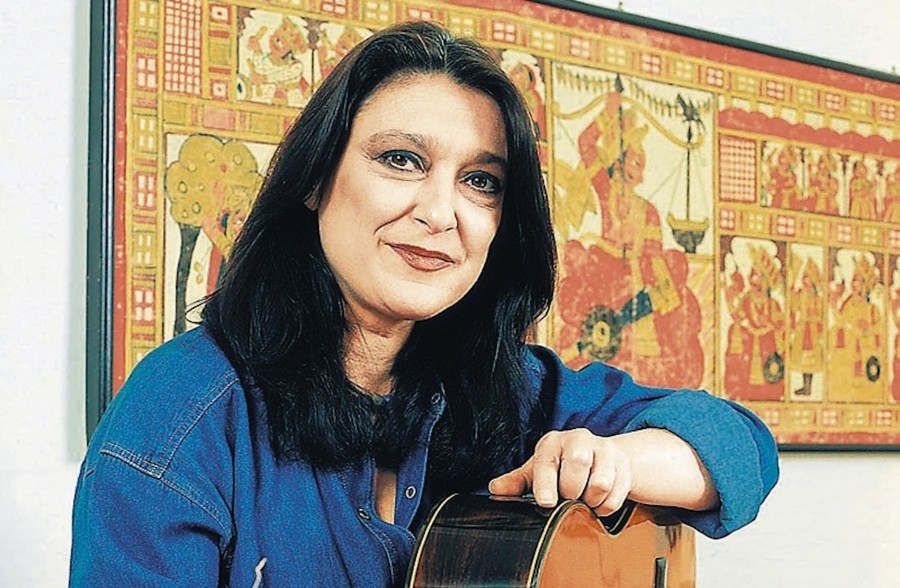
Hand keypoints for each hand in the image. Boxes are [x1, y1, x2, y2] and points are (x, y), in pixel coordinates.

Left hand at [488, 428, 632, 515]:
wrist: (597, 457)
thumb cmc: (560, 466)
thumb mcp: (537, 472)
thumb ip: (517, 482)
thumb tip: (495, 489)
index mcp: (553, 442)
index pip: (548, 460)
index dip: (546, 484)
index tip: (546, 502)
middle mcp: (578, 439)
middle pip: (578, 465)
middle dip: (572, 491)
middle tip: (568, 498)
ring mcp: (604, 448)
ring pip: (600, 482)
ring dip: (590, 501)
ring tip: (583, 500)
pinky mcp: (623, 463)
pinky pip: (617, 493)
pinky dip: (606, 505)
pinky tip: (598, 502)